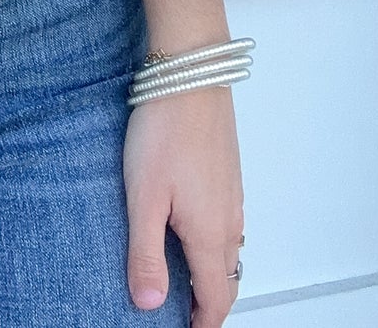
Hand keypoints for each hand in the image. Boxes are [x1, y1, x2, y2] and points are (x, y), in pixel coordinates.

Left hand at [123, 83, 244, 324]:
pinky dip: (213, 244)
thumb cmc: (164, 130)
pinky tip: (188, 229)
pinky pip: (228, 225)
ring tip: (182, 278)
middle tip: (183, 313)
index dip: (203, 324)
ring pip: (229, 251)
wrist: (191, 75)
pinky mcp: (228, 174)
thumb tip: (150, 303)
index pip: (216, 299)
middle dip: (209, 303)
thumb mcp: (144, 198)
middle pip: (226, 279)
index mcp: (210, 234)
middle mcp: (230, 220)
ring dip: (211, 273)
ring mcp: (233, 196)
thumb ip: (147, 254)